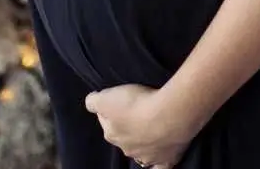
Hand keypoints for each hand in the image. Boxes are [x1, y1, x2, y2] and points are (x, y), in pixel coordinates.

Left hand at [85, 84, 199, 166]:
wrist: (168, 115)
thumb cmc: (137, 104)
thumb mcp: (106, 97)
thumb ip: (93, 101)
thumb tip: (91, 103)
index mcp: (112, 135)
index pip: (105, 120)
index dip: (110, 108)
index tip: (118, 98)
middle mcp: (128, 150)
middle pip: (124, 136)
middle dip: (127, 126)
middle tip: (136, 109)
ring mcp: (148, 157)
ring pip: (140, 152)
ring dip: (142, 143)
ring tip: (150, 128)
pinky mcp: (167, 159)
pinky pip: (161, 167)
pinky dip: (159, 163)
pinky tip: (161, 157)